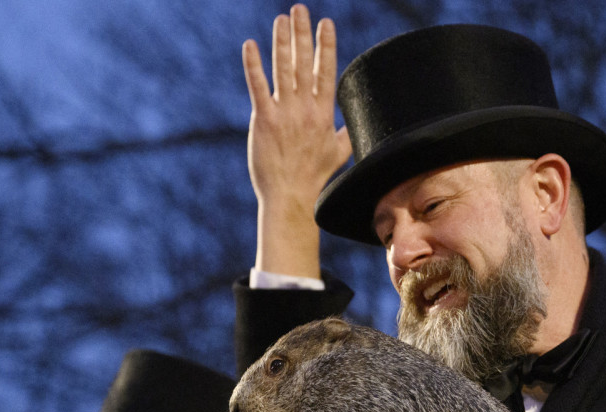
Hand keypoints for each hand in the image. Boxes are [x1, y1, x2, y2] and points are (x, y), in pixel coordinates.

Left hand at [244, 4, 351, 277]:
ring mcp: (284, 113)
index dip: (326, 46)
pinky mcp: (264, 121)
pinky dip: (254, 65)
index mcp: (324, 113)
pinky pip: (257, 87)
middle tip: (299, 9)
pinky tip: (250, 45)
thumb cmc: (317, 179)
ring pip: (283, 69)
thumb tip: (355, 122)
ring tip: (281, 19)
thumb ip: (346, 132)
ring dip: (282, 42)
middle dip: (303, 34)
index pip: (326, 71)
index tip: (326, 23)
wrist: (293, 198)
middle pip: (304, 63)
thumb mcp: (341, 153)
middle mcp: (305, 109)